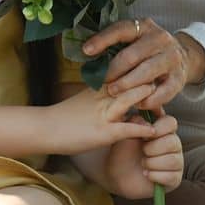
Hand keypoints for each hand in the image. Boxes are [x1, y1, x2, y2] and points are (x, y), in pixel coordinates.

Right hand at [43, 78, 164, 156]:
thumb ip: (100, 96)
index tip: (151, 72)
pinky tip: (153, 131)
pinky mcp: (103, 132)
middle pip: (129, 82)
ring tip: (161, 103)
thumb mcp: (83, 100)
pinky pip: (127, 128)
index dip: (138, 72)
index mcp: (97, 88)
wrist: (43, 128)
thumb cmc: (62, 117)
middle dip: (147, 82)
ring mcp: (103, 114)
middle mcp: (102, 97)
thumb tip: (115, 95)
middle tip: (162, 83)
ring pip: (130, 100)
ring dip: (147, 100)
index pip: (122, 74)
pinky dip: (142, 129)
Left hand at [82, 17, 204, 110]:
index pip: (121, 29)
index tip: (86, 51)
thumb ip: (116, 45)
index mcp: (144, 26)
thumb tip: (87, 53)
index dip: (102, 40)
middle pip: (133, 55)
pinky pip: (163, 92)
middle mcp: (160, 39)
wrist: (183, 56)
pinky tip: (136, 103)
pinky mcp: (179, 77)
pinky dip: (148, 99)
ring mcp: (171, 58)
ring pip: (147, 72)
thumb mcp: (134, 40)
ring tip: (113, 92)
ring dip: (127, 84)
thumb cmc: (147, 50)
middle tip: (101, 82)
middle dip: (114, 70)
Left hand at [102, 115, 183, 198]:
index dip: (159, 128)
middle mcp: (173, 144)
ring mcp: (176, 161)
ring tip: (143, 164)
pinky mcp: (175, 178)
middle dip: (152, 149)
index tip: (144, 136)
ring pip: (172, 160)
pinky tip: (146, 174)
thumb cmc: (123, 151)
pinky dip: (154, 175)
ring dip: (152, 163)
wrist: (118, 174)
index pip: (171, 122)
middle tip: (142, 152)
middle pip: (173, 142)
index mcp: (163, 130)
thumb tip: (148, 124)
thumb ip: (135, 123)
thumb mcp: (125, 134)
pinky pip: (171, 176)